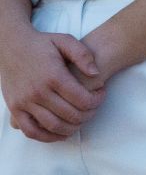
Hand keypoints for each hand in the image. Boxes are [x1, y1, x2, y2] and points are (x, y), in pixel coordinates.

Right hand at [0, 25, 102, 141]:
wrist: (11, 47)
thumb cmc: (42, 44)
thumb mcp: (65, 41)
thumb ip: (83, 55)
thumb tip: (96, 73)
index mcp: (54, 75)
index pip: (82, 99)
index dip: (97, 101)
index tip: (101, 94)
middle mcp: (38, 92)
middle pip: (70, 115)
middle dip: (89, 114)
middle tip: (94, 108)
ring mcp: (25, 103)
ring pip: (53, 126)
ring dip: (72, 128)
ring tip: (81, 120)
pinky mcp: (15, 110)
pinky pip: (31, 131)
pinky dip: (48, 137)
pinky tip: (61, 133)